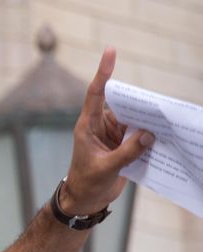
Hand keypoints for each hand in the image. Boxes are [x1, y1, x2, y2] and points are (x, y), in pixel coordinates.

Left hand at [61, 47, 154, 214]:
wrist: (85, 200)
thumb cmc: (86, 183)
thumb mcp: (106, 168)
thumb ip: (127, 152)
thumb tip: (149, 135)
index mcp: (87, 126)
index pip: (95, 93)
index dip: (103, 72)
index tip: (111, 51)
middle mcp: (100, 126)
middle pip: (122, 105)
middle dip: (139, 102)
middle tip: (158, 104)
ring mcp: (112, 135)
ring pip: (133, 120)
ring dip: (148, 121)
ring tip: (166, 119)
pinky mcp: (122, 146)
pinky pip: (139, 135)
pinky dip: (150, 136)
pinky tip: (164, 136)